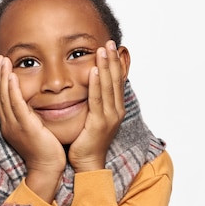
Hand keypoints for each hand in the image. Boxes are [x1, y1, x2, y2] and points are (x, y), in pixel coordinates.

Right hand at [0, 56, 65, 200]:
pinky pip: (15, 104)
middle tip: (0, 57)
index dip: (0, 82)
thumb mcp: (36, 131)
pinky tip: (11, 76)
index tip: (2, 66)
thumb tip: (35, 107)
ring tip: (3, 60)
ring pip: (5, 96)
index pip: (2, 99)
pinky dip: (12, 89)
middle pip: (0, 94)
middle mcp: (9, 124)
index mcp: (11, 125)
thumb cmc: (46, 151)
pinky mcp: (24, 126)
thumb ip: (32, 118)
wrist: (47, 169)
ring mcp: (15, 125)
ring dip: (3, 77)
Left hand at [68, 41, 125, 171]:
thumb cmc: (87, 141)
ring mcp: (110, 117)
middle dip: (113, 60)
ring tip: (103, 50)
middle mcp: (116, 110)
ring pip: (108, 86)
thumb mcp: (93, 117)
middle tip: (110, 42)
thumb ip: (94, 102)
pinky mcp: (99, 123)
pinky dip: (97, 84)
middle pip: (115, 80)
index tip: (111, 47)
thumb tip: (89, 87)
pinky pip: (98, 99)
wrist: (88, 163)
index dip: (115, 63)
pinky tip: (94, 71)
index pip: (117, 81)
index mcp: (115, 108)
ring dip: (106, 66)